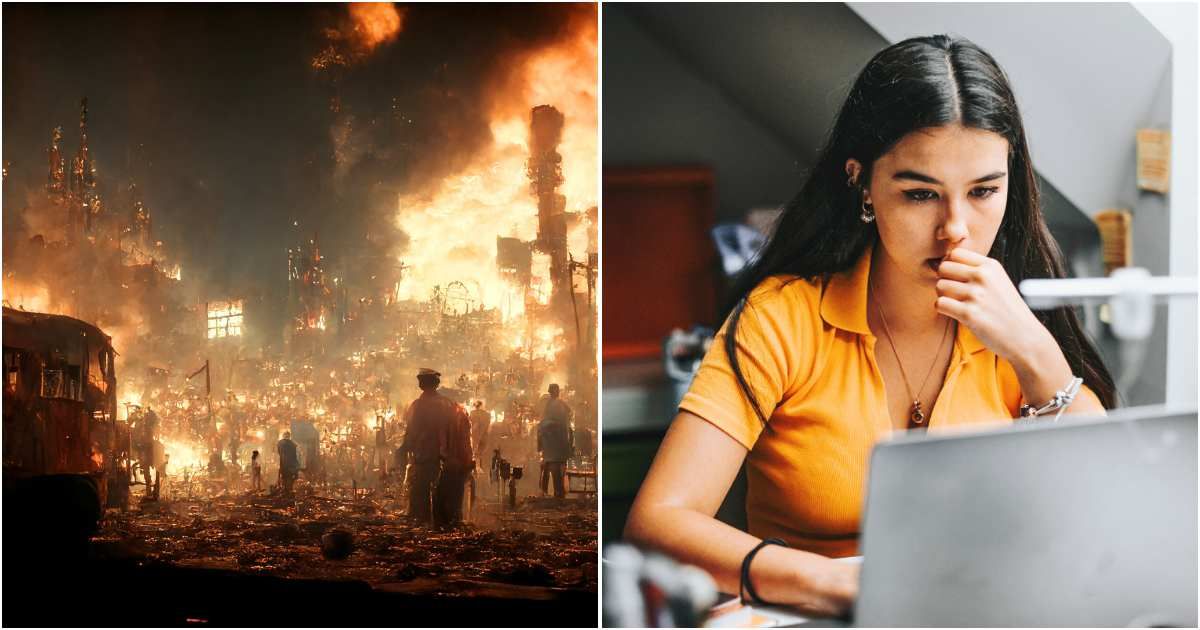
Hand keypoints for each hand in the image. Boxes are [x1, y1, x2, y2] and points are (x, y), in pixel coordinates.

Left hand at [934, 247, 1052, 362]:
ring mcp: (976, 294)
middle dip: (944, 279)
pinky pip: (940, 304)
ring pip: (939, 286)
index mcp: (991, 266)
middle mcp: (983, 276)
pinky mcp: (969, 313)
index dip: (950, 265)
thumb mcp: (998, 281)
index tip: (955, 278)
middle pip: (943, 267)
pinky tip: (955, 313)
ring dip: (942, 295)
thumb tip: (937, 263)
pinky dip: (942, 309)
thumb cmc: (1007, 310)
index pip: (955, 253)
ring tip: (956, 304)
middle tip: (953, 292)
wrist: (1024, 337)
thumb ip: (975, 271)